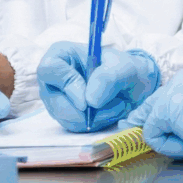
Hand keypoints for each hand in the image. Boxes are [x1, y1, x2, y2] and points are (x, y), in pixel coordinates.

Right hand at [37, 41, 159, 132]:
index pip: (49, 70)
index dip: (67, 85)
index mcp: (61, 54)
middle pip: (56, 102)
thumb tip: (90, 100)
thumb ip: (108, 77)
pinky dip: (97, 124)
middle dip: (87, 111)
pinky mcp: (66, 116)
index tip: (88, 100)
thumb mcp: (123, 66)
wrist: (133, 86)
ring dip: (97, 118)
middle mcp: (53, 78)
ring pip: (67, 118)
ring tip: (119, 105)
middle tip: (117, 104)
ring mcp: (57, 99)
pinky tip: (111, 113)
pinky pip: (76, 127)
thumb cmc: (124, 69)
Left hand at [122, 65, 182, 161]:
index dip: (154, 115)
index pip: (165, 96)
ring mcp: (170, 93)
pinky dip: (167, 146)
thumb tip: (168, 130)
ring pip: (153, 122)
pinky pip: (153, 135)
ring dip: (169, 140)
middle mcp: (179, 80)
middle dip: (150, 125)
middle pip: (152, 105)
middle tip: (141, 133)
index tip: (144, 125)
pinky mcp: (165, 109)